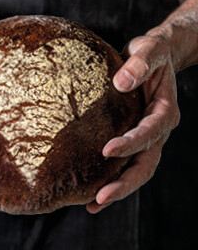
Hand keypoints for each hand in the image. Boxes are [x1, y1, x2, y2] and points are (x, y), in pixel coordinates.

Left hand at [87, 35, 179, 213]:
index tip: (108, 150)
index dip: (131, 143)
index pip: (149, 131)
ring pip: (137, 171)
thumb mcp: (149, 49)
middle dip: (125, 183)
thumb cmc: (151, 52)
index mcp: (165, 110)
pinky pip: (124, 165)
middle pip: (146, 164)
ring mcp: (147, 138)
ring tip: (92, 205)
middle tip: (100, 196)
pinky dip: (110, 182)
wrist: (156, 56)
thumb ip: (140, 63)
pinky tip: (89, 197)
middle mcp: (158, 130)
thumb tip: (122, 82)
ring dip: (117, 190)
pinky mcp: (133, 140)